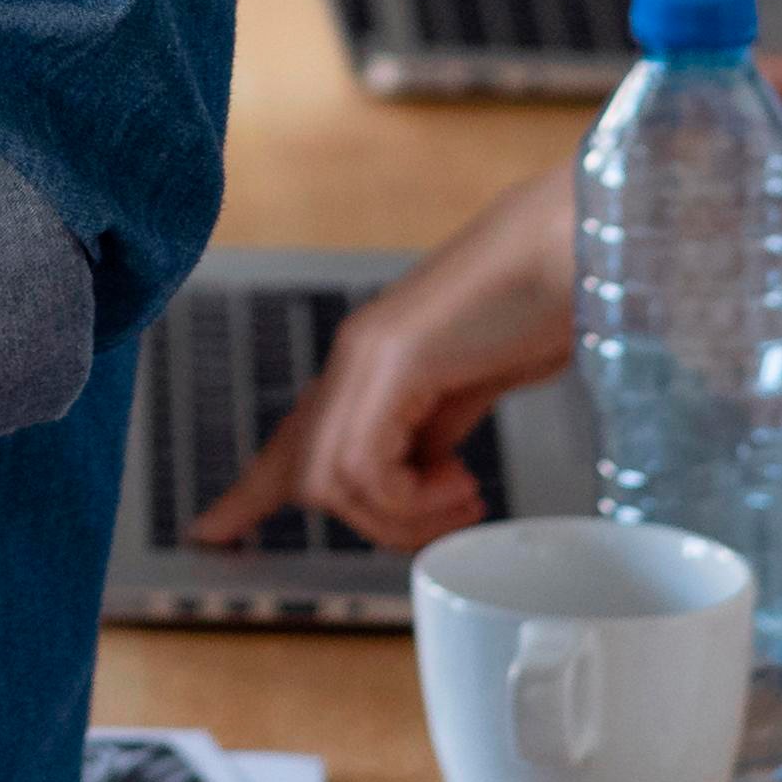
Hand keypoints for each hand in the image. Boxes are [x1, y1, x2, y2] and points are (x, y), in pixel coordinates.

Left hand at [195, 167, 574, 558]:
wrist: (571, 250)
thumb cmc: (537, 310)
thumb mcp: (472, 385)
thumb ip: (433, 424)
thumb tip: (418, 471)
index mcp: (369, 362)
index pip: (293, 437)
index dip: (250, 492)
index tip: (210, 532)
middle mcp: (354, 356)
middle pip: (306, 473)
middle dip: (374, 524)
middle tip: (448, 514)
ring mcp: (369, 355)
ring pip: (333, 481)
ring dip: (406, 517)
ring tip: (465, 494)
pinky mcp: (395, 359)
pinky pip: (368, 468)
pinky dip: (416, 500)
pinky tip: (463, 481)